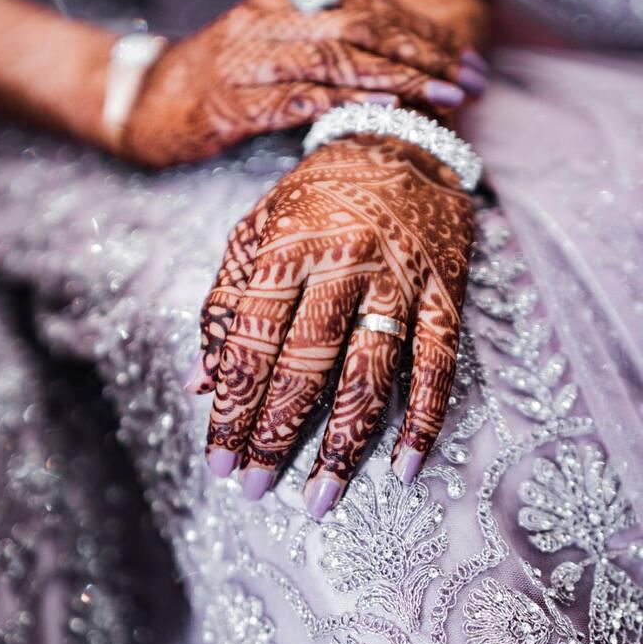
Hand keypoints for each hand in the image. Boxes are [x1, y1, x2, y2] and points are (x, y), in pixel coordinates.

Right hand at [122, 0, 485, 165]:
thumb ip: (319, 55)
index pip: (366, 9)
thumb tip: (384, 71)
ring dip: (398, 77)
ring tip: (445, 96)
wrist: (140, 103)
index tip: (465, 60)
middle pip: (361, 27)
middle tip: (471, 79)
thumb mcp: (268, 56)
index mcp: (284, 5)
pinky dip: (346, 101)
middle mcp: (271, 21)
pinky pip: (299, 97)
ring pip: (337, 58)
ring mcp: (250, 59)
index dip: (420, 34)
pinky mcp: (235, 101)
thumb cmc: (212, 86)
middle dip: (423, 53)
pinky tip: (384, 110)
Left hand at [186, 135, 474, 517]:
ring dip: (344, 443)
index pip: (250, 342)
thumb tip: (200, 381)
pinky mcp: (444, 294)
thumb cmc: (316, 195)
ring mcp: (399, 282)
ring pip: (369, 374)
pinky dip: (423, 418)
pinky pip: (438, 365)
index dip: (232, 407)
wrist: (399, 144)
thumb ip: (226, 301)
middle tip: (255, 489)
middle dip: (275, 434)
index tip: (218, 461)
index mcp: (287, 248)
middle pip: (305, 366)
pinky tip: (404, 467)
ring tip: (319, 499)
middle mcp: (343, 266)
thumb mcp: (256, 230)